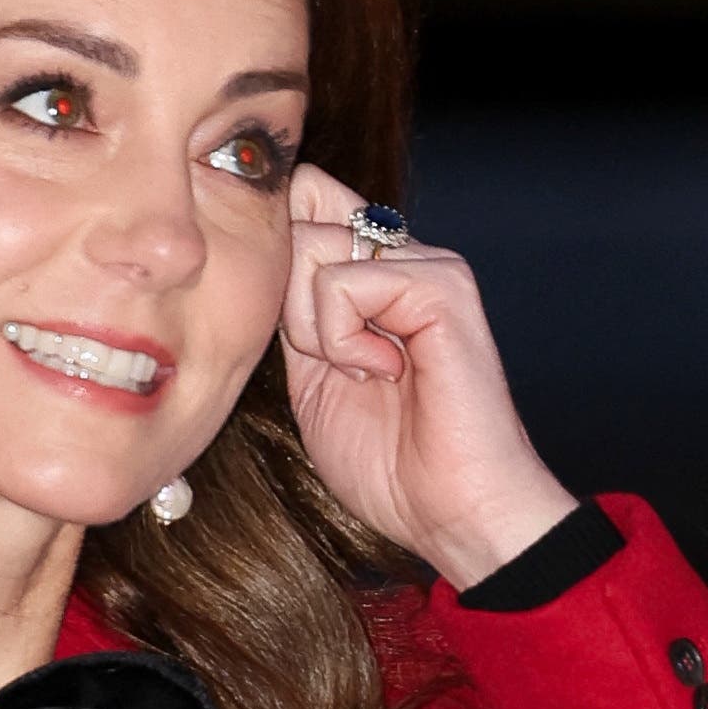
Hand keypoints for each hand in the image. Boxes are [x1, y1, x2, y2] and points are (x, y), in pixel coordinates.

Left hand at [277, 161, 580, 587]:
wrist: (449, 512)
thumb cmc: (388, 462)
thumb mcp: (310, 375)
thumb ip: (291, 311)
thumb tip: (257, 252)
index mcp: (374, 273)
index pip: (305, 196)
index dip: (273, 246)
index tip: (288, 331)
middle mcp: (403, 255)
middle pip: (296, 218)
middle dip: (287, 305)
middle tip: (336, 365)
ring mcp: (426, 264)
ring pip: (311, 247)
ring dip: (315, 328)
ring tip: (364, 373)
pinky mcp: (442, 285)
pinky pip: (342, 281)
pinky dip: (342, 339)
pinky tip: (383, 372)